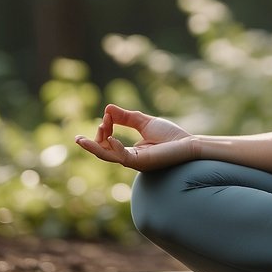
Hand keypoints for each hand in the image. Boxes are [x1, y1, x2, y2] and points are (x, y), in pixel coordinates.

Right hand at [74, 104, 196, 171]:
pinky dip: (114, 148)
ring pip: (108, 157)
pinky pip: (123, 157)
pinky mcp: (142, 162)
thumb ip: (126, 117)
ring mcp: (135, 162)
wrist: (189, 144)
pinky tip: (109, 138)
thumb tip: (107, 108)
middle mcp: (130, 159)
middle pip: (104, 152)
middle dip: (93, 142)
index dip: (105, 129)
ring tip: (81, 140)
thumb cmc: (171, 136)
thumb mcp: (144, 122)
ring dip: (95, 147)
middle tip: (82, 135)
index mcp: (130, 151)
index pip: (109, 143)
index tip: (106, 115)